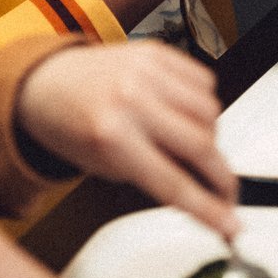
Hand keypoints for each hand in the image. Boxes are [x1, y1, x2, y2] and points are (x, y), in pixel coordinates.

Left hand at [15, 41, 239, 236]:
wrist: (47, 82)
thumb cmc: (72, 128)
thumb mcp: (107, 167)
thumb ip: (155, 178)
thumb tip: (204, 193)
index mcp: (111, 135)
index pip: (173, 183)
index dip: (208, 209)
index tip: (230, 225)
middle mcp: (131, 99)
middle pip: (202, 146)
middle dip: (222, 178)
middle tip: (226, 193)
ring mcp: (146, 71)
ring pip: (212, 112)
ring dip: (211, 137)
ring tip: (190, 144)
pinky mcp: (157, 52)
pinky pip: (206, 82)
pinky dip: (204, 104)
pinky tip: (184, 113)